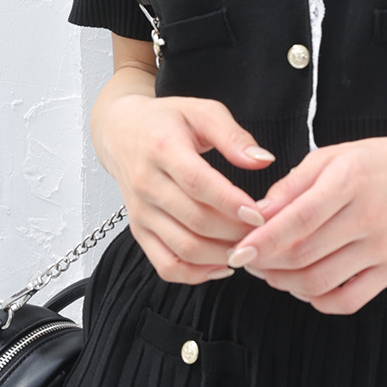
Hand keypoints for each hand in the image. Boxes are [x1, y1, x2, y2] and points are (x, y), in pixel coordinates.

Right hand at [96, 94, 273, 283]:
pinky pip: (166, 265)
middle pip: (195, 220)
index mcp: (162, 149)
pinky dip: (196, 274)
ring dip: (221, 255)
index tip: (260, 213)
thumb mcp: (202, 112)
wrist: (121, 133)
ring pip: (183, 248)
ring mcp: (140, 212)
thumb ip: (233, 136)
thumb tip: (263, 160)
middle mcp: (146, 184)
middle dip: (235, 232)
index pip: (197, 182)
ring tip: (249, 248)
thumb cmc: (166, 121)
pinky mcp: (139, 231)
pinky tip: (222, 265)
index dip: (230, 202)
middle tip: (265, 232)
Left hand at [226, 135, 386, 314]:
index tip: (237, 251)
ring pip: (320, 282)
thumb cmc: (377, 162)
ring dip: (285, 283)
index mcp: (350, 181)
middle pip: (304, 255)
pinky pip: (347, 300)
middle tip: (248, 259)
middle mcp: (369, 217)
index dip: (262, 241)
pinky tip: (303, 286)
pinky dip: (317, 300)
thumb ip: (292, 185)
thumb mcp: (332, 157)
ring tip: (271, 272)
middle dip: (266, 263)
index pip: (297, 221)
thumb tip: (256, 214)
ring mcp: (384, 248)